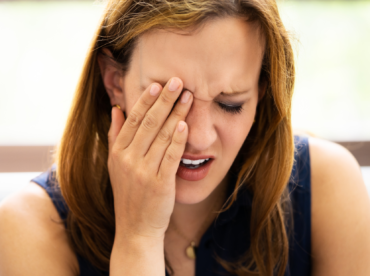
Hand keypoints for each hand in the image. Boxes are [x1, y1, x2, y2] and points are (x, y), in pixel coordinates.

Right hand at [107, 77, 192, 240]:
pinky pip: (170, 157)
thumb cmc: (129, 194)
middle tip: (176, 81)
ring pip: (161, 136)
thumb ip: (115, 136)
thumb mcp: (114, 165)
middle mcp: (128, 160)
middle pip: (148, 124)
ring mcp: (143, 172)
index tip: (157, 84)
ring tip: (187, 97)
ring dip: (175, 114)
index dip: (145, 101)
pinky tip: (185, 124)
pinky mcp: (160, 183)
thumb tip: (117, 109)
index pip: (132, 120)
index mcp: (117, 153)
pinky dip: (178, 140)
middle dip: (163, 100)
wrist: (135, 228)